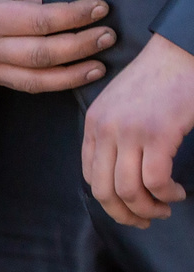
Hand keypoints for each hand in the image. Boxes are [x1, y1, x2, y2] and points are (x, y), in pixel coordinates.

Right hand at [0, 0, 112, 92]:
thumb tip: (70, 7)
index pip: (40, 21)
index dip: (74, 17)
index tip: (101, 8)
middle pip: (41, 55)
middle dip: (80, 47)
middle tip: (108, 37)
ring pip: (34, 80)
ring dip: (71, 75)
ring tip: (100, 65)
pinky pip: (26, 85)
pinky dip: (54, 83)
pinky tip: (77, 75)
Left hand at [82, 33, 193, 226]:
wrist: (182, 50)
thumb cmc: (159, 78)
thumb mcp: (121, 103)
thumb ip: (113, 133)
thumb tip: (120, 170)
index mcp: (94, 124)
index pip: (90, 176)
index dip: (108, 200)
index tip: (127, 207)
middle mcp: (106, 131)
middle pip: (103, 191)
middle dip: (123, 214)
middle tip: (144, 221)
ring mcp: (130, 133)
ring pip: (127, 191)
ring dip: (146, 209)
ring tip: (164, 209)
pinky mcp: (158, 134)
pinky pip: (154, 181)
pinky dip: (165, 194)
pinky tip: (175, 193)